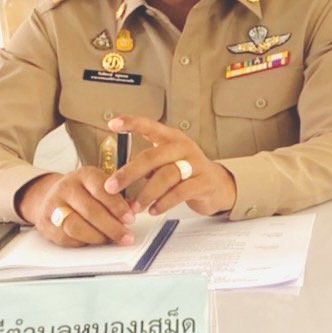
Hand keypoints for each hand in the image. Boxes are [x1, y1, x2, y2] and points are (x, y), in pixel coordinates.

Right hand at [17, 168, 136, 247]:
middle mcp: (67, 188)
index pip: (101, 189)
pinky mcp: (46, 224)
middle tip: (126, 236)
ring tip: (112, 240)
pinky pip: (66, 238)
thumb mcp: (101, 185)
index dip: (117, 206)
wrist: (50, 195)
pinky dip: (84, 242)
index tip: (131, 219)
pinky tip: (95, 241)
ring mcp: (53, 206)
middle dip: (112, 227)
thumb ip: (118, 197)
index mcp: (84, 175)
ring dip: (98, 237)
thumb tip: (134, 210)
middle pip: (90, 211)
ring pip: (76, 226)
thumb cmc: (85, 191)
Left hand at [102, 115, 236, 216]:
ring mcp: (196, 164)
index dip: (132, 123)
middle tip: (112, 187)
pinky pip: (180, 192)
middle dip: (129, 173)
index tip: (114, 124)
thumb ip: (147, 166)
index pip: (150, 126)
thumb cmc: (186, 173)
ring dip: (146, 194)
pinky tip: (154, 209)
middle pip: (152, 157)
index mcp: (172, 139)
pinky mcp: (204, 182)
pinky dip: (163, 203)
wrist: (218, 185)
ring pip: (165, 176)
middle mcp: (184, 148)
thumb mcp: (167, 163)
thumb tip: (117, 181)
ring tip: (134, 206)